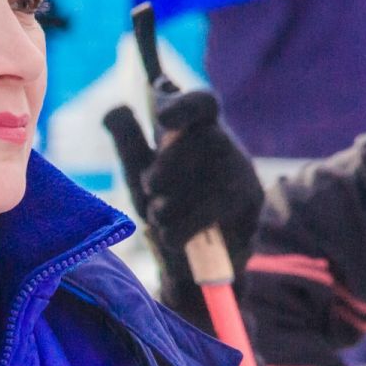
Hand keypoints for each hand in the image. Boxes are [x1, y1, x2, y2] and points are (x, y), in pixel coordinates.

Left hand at [103, 90, 262, 306]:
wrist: (184, 262)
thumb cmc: (165, 207)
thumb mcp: (139, 174)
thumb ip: (128, 142)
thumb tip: (114, 109)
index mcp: (199, 130)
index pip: (203, 103)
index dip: (185, 106)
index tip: (160, 118)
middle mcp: (228, 147)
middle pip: (209, 137)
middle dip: (170, 164)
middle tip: (150, 188)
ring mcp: (244, 176)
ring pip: (214, 178)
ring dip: (173, 202)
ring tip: (159, 217)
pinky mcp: (251, 208)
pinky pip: (216, 213)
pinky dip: (184, 228)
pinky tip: (172, 237)